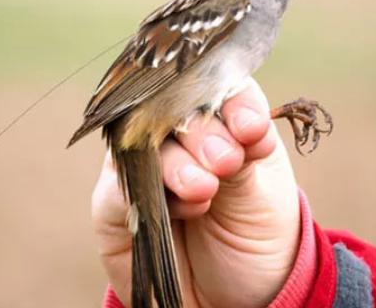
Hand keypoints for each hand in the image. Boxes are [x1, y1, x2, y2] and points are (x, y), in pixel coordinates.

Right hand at [92, 79, 300, 307]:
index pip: (218, 88)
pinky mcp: (113, 203)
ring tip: (205, 188)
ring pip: (145, 143)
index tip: (249, 127)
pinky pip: (118, 188)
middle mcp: (176, 136)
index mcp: (220, 120)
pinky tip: (188, 207)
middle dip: (203, 133)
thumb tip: (240, 122)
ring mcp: (141, 164)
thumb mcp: (263, 192)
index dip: (232, 103)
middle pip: (175, 108)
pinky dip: (151, 193)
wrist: (236, 298)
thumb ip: (245, 153)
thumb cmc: (257, 236)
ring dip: (178, 164)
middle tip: (225, 161)